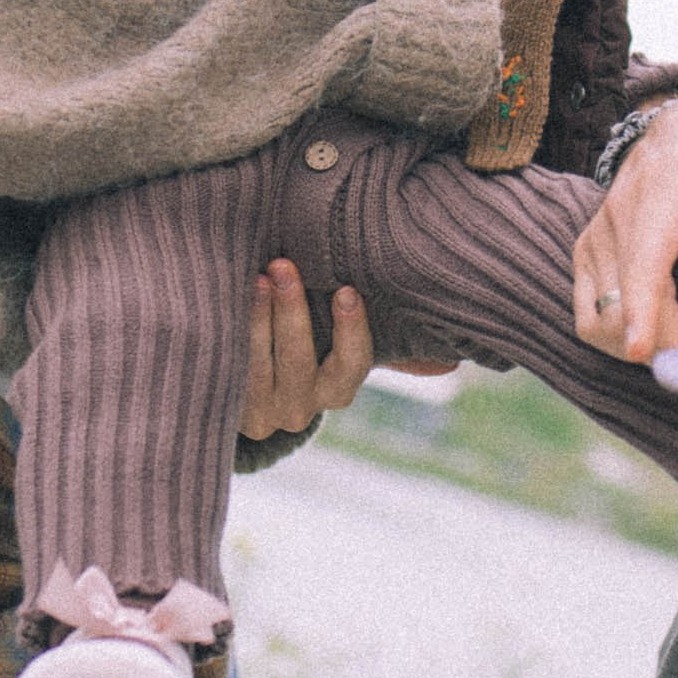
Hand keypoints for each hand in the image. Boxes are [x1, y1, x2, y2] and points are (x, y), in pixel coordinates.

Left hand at [238, 259, 373, 436]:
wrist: (239, 394)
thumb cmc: (303, 351)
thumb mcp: (338, 348)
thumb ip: (387, 347)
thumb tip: (453, 363)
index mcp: (338, 390)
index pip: (352, 365)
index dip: (351, 331)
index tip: (346, 290)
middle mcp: (302, 408)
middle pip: (300, 363)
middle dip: (292, 311)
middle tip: (284, 264)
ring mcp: (262, 413)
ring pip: (261, 368)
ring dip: (258, 318)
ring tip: (255, 276)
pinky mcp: (226, 408)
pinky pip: (228, 371)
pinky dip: (229, 334)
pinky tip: (223, 300)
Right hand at [574, 100, 677, 371]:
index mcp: (668, 186)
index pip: (645, 254)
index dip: (643, 307)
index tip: (643, 352)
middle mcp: (619, 213)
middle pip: (624, 303)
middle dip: (674, 355)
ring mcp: (597, 237)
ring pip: (601, 321)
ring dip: (651, 355)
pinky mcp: (589, 257)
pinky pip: (592, 318)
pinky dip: (628, 344)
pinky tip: (675, 347)